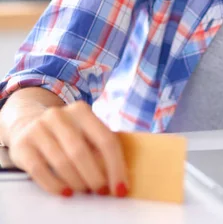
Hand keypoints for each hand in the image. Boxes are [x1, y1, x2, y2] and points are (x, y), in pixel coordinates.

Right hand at [7, 101, 128, 197]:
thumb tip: (118, 177)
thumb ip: (99, 146)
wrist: (28, 123)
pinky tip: (66, 192)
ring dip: (77, 182)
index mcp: (81, 110)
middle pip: (82, 152)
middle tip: (101, 191)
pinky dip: (56, 185)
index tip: (120, 187)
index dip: (116, 166)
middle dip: (95, 177)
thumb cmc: (65, 132)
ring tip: (84, 190)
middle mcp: (59, 115)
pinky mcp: (23, 145)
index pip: (105, 139)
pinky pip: (40, 171)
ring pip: (62, 163)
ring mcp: (38, 129)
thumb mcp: (83, 130)